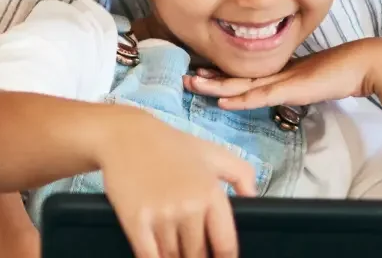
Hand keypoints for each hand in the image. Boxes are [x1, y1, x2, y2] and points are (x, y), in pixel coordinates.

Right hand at [96, 109, 257, 257]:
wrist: (127, 136)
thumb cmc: (173, 146)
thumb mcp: (214, 153)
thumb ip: (241, 174)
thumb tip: (253, 199)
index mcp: (211, 193)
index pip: (225, 244)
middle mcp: (189, 207)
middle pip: (198, 255)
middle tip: (197, 255)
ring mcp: (162, 215)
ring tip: (178, 254)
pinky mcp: (135, 221)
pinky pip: (148, 257)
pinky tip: (159, 257)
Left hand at [183, 38, 381, 111]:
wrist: (364, 63)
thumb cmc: (344, 71)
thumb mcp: (314, 80)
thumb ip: (299, 85)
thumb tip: (291, 90)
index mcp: (281, 71)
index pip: (245, 74)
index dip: (222, 75)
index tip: (200, 74)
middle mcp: (278, 72)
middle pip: (237, 76)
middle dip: (210, 77)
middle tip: (184, 77)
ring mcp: (283, 78)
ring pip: (242, 83)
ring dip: (216, 85)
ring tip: (192, 84)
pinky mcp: (292, 87)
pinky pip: (260, 95)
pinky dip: (240, 99)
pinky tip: (223, 102)